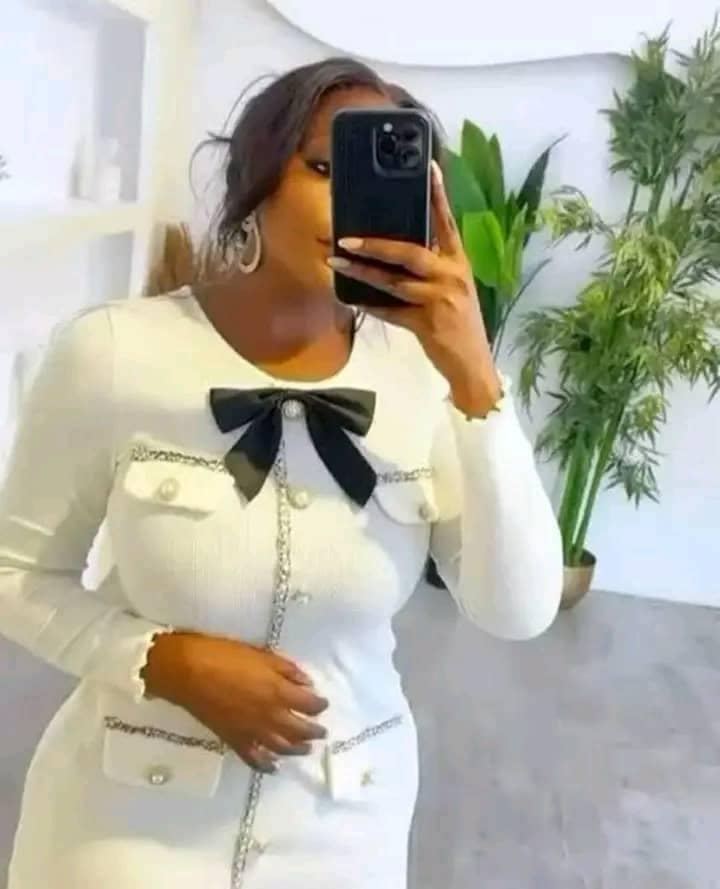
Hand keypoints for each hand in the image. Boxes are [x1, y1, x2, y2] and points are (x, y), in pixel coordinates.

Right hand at [142, 632, 328, 773]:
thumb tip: (306, 683)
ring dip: (297, 749)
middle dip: (314, 731)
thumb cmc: (225, 656)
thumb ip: (286, 670)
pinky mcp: (234, 741)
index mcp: (279, 692)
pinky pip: (254, 759)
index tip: (323, 703)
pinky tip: (273, 766)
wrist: (188, 672)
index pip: (309, 705)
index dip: (319, 705)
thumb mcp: (261, 655)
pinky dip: (266, 765)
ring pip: (282, 748)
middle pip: (300, 730)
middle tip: (321, 731)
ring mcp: (252, 732)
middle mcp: (270, 717)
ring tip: (306, 749)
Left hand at [328, 161, 502, 416]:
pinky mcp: (427, 324)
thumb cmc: (460, 325)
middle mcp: (452, 277)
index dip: (439, 195)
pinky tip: (352, 299)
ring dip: (362, 272)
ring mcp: (439, 300)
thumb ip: (431, 271)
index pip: (448, 223)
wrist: (473, 365)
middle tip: (346, 237)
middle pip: (410, 252)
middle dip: (376, 244)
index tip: (430, 167)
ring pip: (393, 282)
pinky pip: (391, 311)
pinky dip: (371, 305)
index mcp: (460, 263)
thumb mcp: (454, 290)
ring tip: (337, 262)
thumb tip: (394, 253)